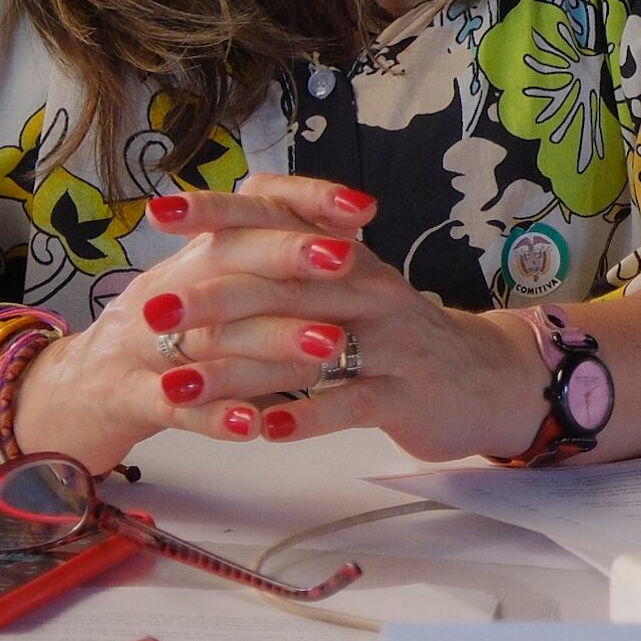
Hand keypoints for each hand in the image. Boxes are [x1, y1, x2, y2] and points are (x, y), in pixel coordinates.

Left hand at [29, 173, 551, 464]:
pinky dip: (307, 415)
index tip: (160, 212)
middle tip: (153, 312)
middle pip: (286, 282)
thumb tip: (206, 247)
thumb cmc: (397, 338)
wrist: (486, 379)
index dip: (221, 212)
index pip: (281, 218)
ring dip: (238, 368)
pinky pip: (351, 402)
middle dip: (214, 297)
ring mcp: (391, 341)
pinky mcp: (406, 394)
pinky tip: (264, 428)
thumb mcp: (349, 286)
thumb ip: (289, 266)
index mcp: (347, 256)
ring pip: (308, 347)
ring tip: (178, 385)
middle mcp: (368, 287)